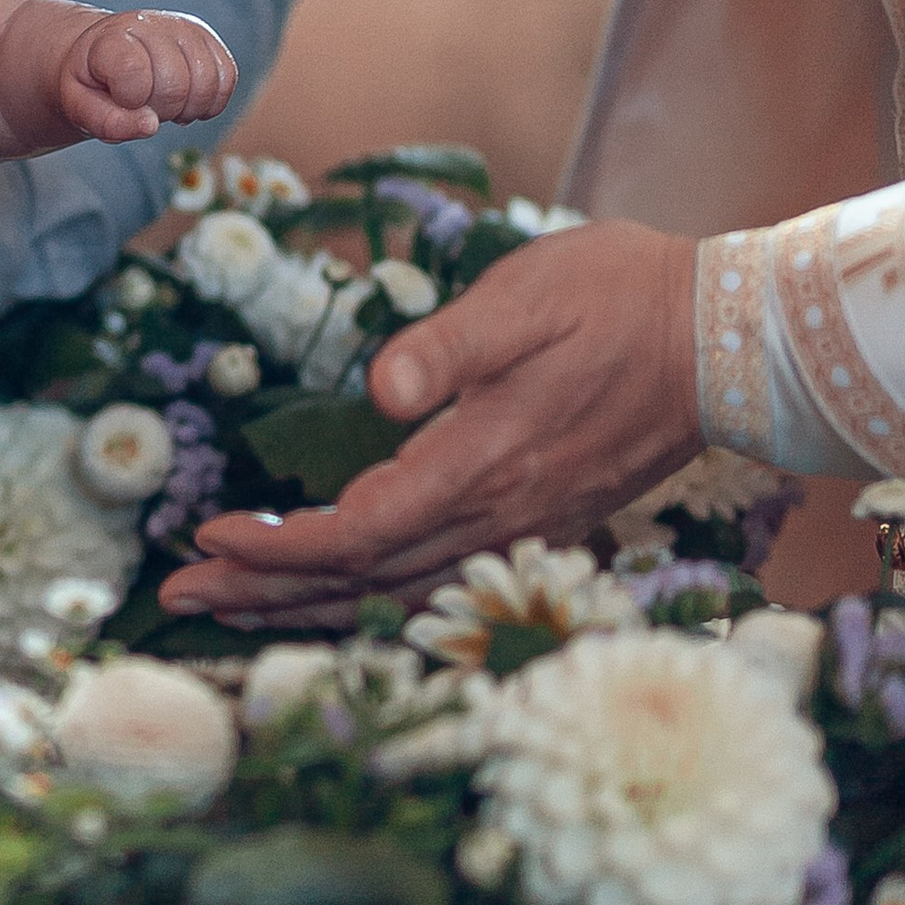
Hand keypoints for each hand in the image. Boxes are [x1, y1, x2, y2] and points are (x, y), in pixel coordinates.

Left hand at [63, 9, 236, 141]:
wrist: (102, 54)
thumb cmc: (90, 83)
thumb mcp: (78, 106)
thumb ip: (106, 121)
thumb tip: (150, 126)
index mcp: (112, 38)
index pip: (135, 73)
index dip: (130, 100)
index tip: (120, 98)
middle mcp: (151, 24)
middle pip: (177, 85)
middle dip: (161, 110)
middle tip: (143, 105)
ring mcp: (182, 27)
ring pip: (208, 82)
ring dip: (188, 107)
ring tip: (164, 104)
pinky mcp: (206, 37)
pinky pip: (228, 78)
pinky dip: (211, 101)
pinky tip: (186, 101)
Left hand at [158, 220, 702, 621]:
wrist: (726, 338)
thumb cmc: (619, 297)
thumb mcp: (527, 294)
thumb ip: (449, 347)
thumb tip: (381, 390)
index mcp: (488, 458)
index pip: (363, 529)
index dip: (282, 546)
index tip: (210, 534)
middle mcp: (501, 513)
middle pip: (364, 577)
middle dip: (264, 592)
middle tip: (179, 596)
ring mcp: (523, 528)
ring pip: (397, 594)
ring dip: (306, 607)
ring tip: (229, 610)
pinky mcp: (538, 526)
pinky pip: (435, 588)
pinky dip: (368, 602)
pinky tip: (330, 603)